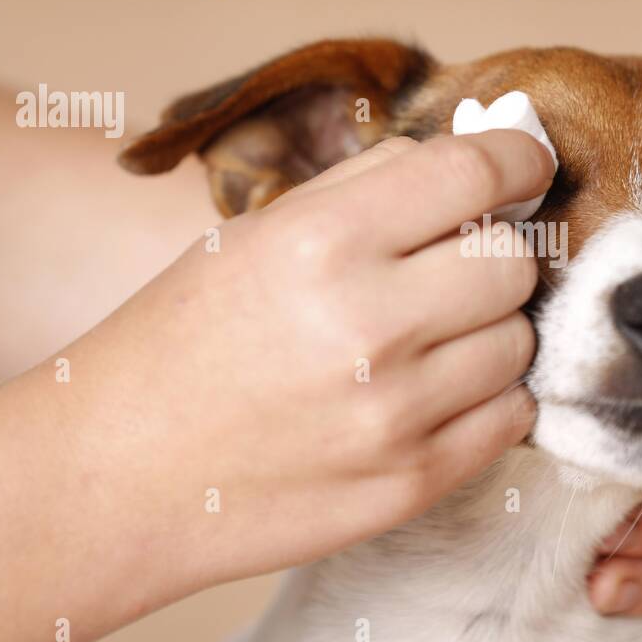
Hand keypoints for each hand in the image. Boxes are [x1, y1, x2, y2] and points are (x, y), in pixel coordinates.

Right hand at [69, 129, 554, 584]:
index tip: (523, 166)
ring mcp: (395, 414)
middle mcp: (368, 325)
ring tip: (423, 339)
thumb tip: (479, 160)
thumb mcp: (255, 233)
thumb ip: (371, 186)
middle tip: (447, 268)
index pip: (476, 171)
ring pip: (520, 341)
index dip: (518, 159)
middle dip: (492, 253)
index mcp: (322, 242)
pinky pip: (513, 415)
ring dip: (487, 330)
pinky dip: (487, 397)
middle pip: (514, 262)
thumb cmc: (182, 339)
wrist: (118, 473)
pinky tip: (431, 392)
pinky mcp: (412, 483)